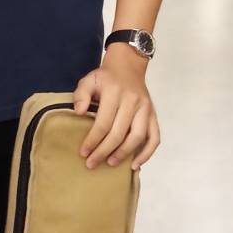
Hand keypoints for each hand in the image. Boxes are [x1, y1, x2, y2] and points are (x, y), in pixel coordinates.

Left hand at [73, 45, 159, 169]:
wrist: (128, 67)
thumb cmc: (106, 78)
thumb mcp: (89, 80)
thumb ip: (81, 94)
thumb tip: (78, 112)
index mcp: (115, 93)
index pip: (103, 123)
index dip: (93, 140)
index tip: (83, 153)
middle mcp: (133, 101)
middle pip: (119, 133)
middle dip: (104, 151)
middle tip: (92, 164)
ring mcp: (146, 109)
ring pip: (138, 137)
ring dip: (124, 153)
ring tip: (111, 163)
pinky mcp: (153, 115)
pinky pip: (155, 137)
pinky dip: (147, 153)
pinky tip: (136, 164)